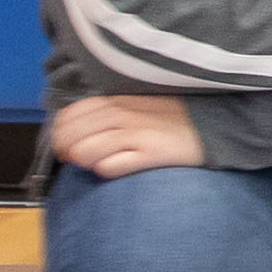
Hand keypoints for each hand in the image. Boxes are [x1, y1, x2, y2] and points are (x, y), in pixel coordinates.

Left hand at [49, 93, 203, 176]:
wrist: (212, 126)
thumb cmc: (169, 119)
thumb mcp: (135, 105)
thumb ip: (105, 113)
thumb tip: (71, 132)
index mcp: (115, 101)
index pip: (68, 116)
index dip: (59, 133)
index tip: (66, 144)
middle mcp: (121, 114)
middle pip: (71, 136)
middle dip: (66, 150)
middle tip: (76, 158)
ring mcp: (135, 134)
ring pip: (85, 152)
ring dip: (84, 161)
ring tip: (97, 163)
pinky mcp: (149, 154)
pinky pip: (110, 167)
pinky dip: (105, 170)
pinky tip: (115, 167)